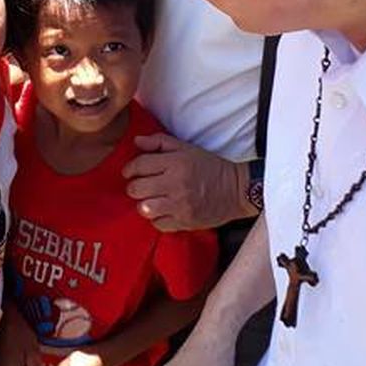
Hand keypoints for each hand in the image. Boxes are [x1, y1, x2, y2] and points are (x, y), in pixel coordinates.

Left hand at [122, 134, 249, 230]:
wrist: (237, 190)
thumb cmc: (209, 166)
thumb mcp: (186, 148)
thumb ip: (160, 142)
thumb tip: (136, 141)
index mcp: (175, 163)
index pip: (140, 165)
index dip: (129, 169)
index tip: (129, 172)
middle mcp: (175, 184)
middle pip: (137, 189)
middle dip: (135, 187)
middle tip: (141, 186)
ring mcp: (180, 205)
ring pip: (144, 208)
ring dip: (144, 204)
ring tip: (151, 200)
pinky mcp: (185, 222)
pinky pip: (158, 224)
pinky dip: (157, 219)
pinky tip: (163, 211)